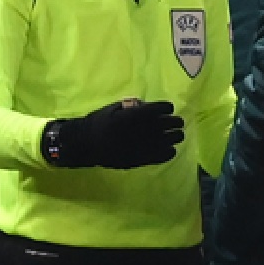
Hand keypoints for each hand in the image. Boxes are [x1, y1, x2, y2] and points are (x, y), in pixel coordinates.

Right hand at [44, 100, 183, 168]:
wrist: (88, 144)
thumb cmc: (99, 122)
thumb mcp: (114, 107)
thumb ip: (132, 106)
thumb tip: (145, 105)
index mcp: (140, 113)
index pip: (165, 108)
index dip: (166, 108)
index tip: (166, 110)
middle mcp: (148, 127)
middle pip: (173, 122)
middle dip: (175, 121)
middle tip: (174, 123)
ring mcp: (148, 144)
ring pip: (173, 138)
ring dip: (175, 135)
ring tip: (174, 135)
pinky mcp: (145, 158)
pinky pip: (166, 154)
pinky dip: (170, 151)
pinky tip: (168, 149)